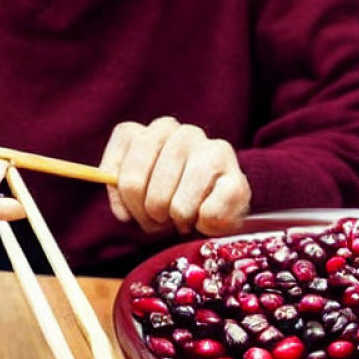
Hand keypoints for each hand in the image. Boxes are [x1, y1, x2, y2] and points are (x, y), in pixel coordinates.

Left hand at [100, 117, 250, 236]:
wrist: (220, 211)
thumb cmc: (173, 198)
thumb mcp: (140, 191)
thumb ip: (122, 191)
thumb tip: (122, 211)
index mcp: (156, 130)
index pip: (123, 146)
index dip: (120, 190)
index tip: (129, 211)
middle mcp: (183, 133)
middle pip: (136, 184)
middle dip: (144, 213)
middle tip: (159, 219)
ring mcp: (213, 151)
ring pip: (175, 205)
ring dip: (177, 222)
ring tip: (183, 218)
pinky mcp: (237, 179)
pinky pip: (207, 215)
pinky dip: (203, 227)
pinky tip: (206, 218)